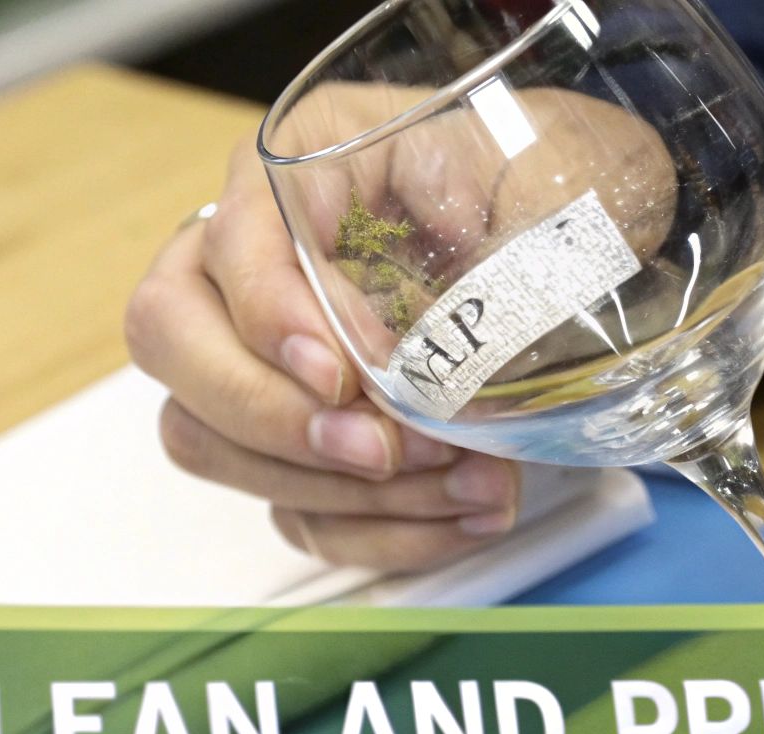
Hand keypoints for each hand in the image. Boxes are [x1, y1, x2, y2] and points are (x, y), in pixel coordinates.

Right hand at [125, 85, 671, 570]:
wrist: (593, 246)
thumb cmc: (550, 190)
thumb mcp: (532, 177)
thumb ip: (481, 235)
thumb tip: (424, 347)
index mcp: (300, 170)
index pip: (229, 240)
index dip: (269, 316)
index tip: (339, 377)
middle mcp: (249, 260)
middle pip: (170, 341)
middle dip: (272, 416)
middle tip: (380, 451)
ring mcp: (256, 359)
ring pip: (209, 440)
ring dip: (335, 489)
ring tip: (473, 484)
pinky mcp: (295, 444)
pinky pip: (293, 509)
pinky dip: (379, 533)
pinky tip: (466, 518)